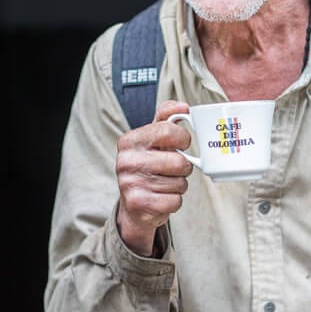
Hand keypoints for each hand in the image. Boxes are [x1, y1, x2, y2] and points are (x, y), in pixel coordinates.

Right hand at [115, 100, 193, 255]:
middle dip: (184, 167)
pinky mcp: (139, 205)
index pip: (168, 130)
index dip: (183, 138)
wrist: (135, 203)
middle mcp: (126, 161)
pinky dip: (174, 200)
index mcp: (129, 141)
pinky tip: (162, 197)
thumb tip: (184, 106)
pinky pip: (175, 201)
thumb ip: (167, 117)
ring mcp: (130, 184)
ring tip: (165, 183)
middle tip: (174, 168)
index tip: (183, 143)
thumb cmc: (149, 165)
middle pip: (178, 161)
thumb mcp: (154, 138)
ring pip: (179, 183)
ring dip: (179, 184)